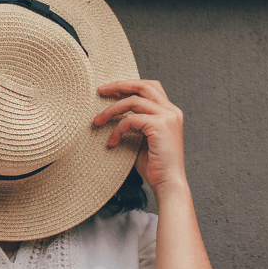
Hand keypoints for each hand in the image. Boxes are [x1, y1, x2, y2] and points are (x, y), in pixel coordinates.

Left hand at [93, 79, 185, 195]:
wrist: (168, 183)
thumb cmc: (154, 166)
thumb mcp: (142, 139)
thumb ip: (134, 124)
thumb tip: (112, 114)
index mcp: (169, 112)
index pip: (149, 88)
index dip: (129, 85)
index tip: (109, 90)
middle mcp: (171, 111)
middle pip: (143, 85)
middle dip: (119, 85)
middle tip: (99, 90)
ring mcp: (167, 117)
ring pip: (133, 101)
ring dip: (111, 110)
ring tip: (96, 121)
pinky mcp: (160, 126)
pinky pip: (131, 120)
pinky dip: (117, 129)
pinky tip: (111, 142)